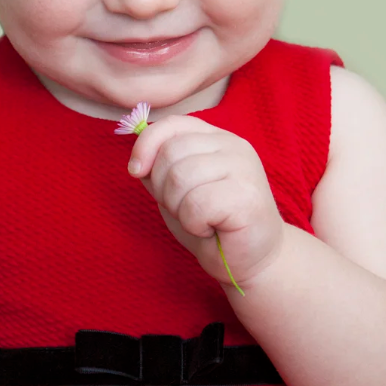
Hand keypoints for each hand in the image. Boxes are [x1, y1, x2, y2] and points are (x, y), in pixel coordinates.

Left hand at [127, 115, 284, 291]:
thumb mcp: (176, 189)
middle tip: (184, 208)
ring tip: (199, 219)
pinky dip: (194, 224)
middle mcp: (232, 145)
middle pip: (170, 152)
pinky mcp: (248, 196)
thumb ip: (159, 169)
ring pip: (180, 178)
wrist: (250, 261)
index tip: (136, 171)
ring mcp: (244, 167)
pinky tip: (211, 228)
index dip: (146, 144)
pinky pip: (197, 205)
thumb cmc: (211, 224)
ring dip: (179, 208)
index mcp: (215, 138)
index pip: (172, 124)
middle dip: (163, 187)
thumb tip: (137, 161)